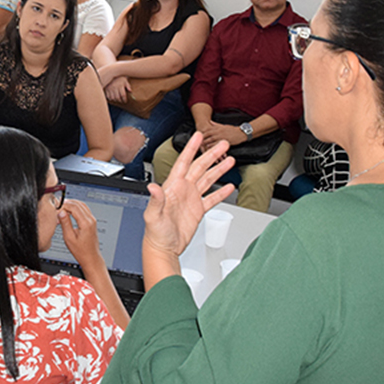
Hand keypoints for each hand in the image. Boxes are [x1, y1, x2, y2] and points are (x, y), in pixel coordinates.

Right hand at [58, 199, 102, 269]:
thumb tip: (61, 212)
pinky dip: (76, 208)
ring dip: (72, 204)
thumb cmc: (81, 251)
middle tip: (58, 206)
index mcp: (86, 223)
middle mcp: (91, 220)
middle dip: (68, 203)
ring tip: (62, 208)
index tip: (57, 207)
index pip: (74, 207)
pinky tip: (69, 212)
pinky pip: (84, 210)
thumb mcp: (69, 238)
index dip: (64, 205)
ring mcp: (93, 220)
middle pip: (78, 204)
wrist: (91, 257)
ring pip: (82, 205)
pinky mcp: (92, 222)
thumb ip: (65, 223)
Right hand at [104, 76, 129, 103]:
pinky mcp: (106, 89)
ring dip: (115, 100)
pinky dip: (110, 98)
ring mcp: (110, 89)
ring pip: (112, 98)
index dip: (124, 99)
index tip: (125, 101)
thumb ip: (128, 86)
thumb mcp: (125, 80)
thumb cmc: (120, 78)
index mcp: (120, 86)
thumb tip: (130, 91)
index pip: (123, 95)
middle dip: (120, 101)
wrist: (112, 73)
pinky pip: (108, 96)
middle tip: (122, 101)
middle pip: (118, 97)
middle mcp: (115, 87)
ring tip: (118, 100)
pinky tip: (113, 98)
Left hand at [142, 132, 234, 258]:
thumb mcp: (153, 215)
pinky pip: (211, 198)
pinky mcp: (197, 210)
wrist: (163, 248)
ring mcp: (191, 199)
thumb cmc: (155, 232)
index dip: (191, 148)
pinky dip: (221, 192)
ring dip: (218, 170)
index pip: (183, 163)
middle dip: (211, 155)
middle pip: (199, 167)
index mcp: (172, 187)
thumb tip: (153, 187)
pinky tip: (229, 186)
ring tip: (230, 160)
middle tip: (223, 144)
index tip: (198, 136)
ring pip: (207, 179)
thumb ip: (155, 200)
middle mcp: (182, 190)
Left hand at [201, 123, 244, 150]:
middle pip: (207, 135)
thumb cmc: (232, 129)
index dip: (202, 134)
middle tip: (197, 143)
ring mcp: (222, 136)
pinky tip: (209, 148)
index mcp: (217, 128)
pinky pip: (218, 144)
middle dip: (202, 139)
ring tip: (201, 146)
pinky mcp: (225, 140)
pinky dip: (213, 146)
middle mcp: (218, 131)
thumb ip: (215, 124)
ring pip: (211, 139)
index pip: (207, 130)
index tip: (197, 137)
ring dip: (206, 143)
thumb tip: (210, 121)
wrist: (241, 132)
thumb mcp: (223, 125)